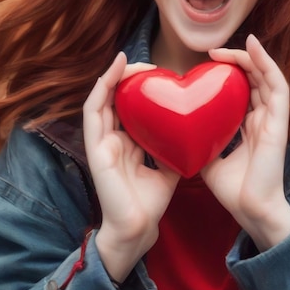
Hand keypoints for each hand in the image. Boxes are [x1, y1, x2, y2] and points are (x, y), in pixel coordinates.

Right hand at [83, 52, 179, 280]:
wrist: (138, 228)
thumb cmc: (151, 201)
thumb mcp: (169, 165)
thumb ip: (175, 146)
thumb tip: (196, 127)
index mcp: (126, 141)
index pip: (129, 105)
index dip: (140, 86)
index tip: (160, 73)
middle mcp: (111, 137)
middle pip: (116, 97)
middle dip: (130, 77)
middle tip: (150, 65)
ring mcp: (100, 141)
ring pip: (102, 98)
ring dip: (115, 76)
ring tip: (130, 61)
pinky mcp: (94, 146)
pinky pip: (93, 110)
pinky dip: (103, 86)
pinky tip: (115, 70)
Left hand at [202, 35, 289, 251]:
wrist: (250, 210)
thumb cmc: (232, 189)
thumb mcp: (208, 157)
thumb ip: (200, 140)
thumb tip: (177, 129)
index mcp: (249, 125)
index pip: (243, 89)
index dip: (229, 72)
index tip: (206, 63)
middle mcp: (262, 118)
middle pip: (254, 78)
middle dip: (237, 61)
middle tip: (213, 53)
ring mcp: (272, 118)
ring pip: (267, 76)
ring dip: (251, 57)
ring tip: (237, 43)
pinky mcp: (279, 121)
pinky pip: (277, 85)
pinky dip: (266, 63)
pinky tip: (253, 46)